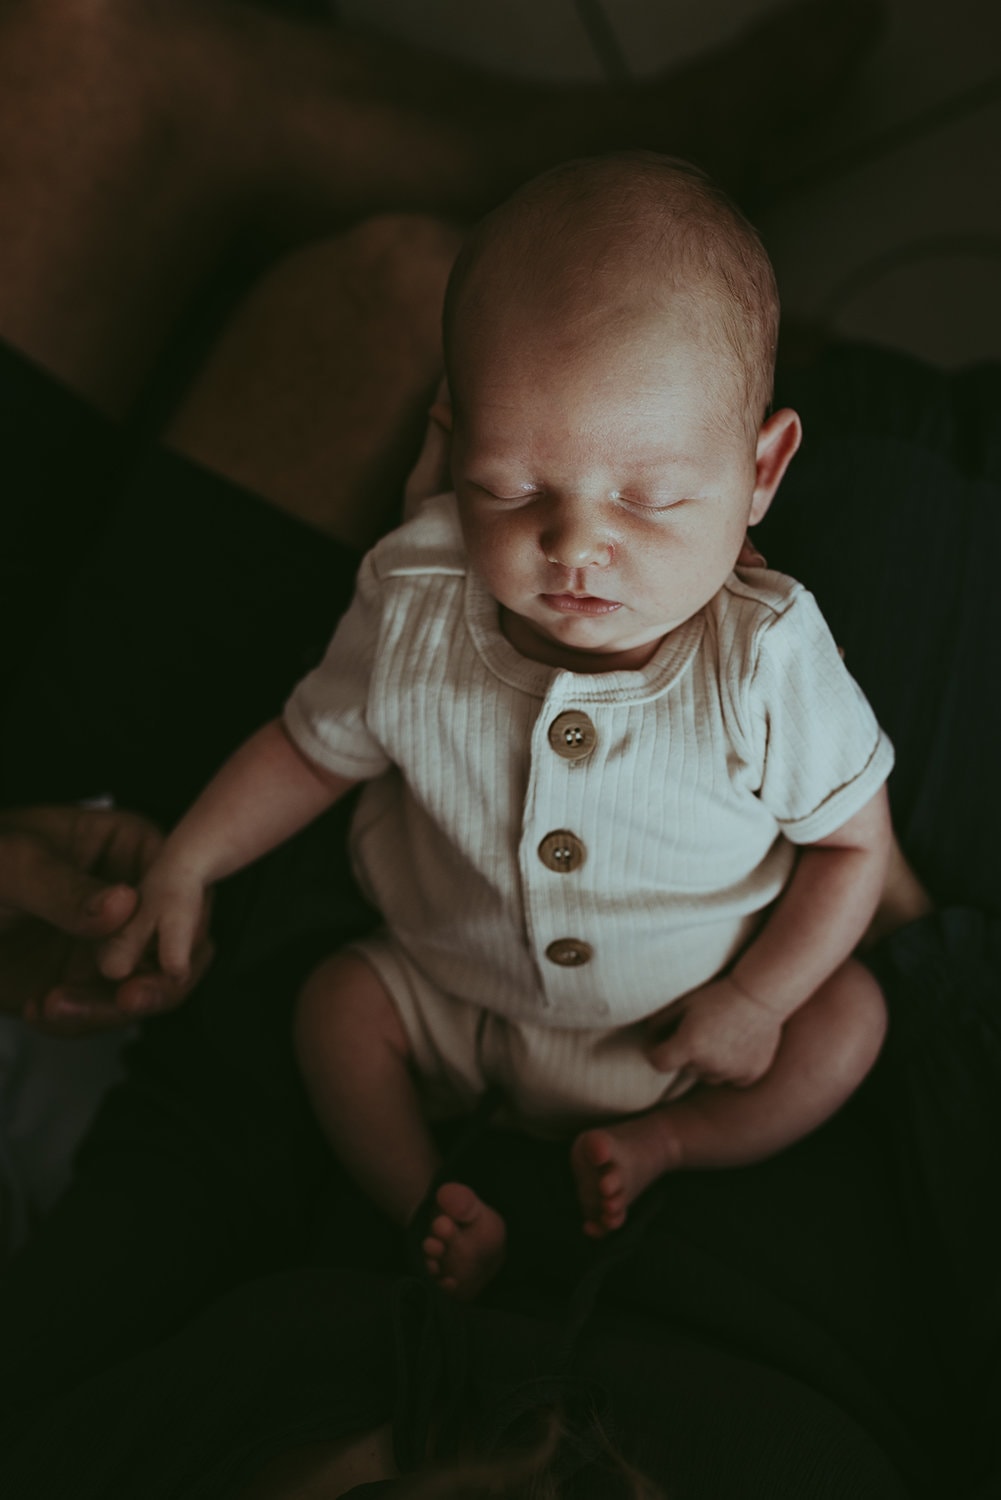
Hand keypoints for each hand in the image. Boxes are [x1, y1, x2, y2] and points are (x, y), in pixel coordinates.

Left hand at [0, 806, 209, 1034]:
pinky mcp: (86, 981)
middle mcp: (134, 898)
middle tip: (128, 999)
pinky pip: (104, 1012)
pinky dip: (78, 1021)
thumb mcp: (12, 865)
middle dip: (157, 981)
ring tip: (56, 1007)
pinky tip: (40, 1009)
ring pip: (147, 988)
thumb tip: (125, 904)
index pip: (182, 883)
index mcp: (129, 848)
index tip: (159, 953)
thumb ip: (65, 887)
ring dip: (107, 1009)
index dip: (181, 920)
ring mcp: (112, 942)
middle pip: (179, 944)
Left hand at [645, 976, 783, 1088]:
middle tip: (698, 1030)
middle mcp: (710, 1064)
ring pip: (709, 1076)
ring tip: (719, 1037)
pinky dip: (730, 1068)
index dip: (655, 1051)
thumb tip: (648, 1041)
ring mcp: (732, 1073)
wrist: (761, 995)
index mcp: (690, 1045)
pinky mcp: (750, 1076)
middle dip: (685, 1054)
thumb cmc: (717, 994)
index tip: (660, 1043)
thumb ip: (657, 1023)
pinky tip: (735, 1046)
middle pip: (686, 1068)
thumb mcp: (682, 1002)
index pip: (658, 1063)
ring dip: (708, 1063)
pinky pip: (731, 1079)